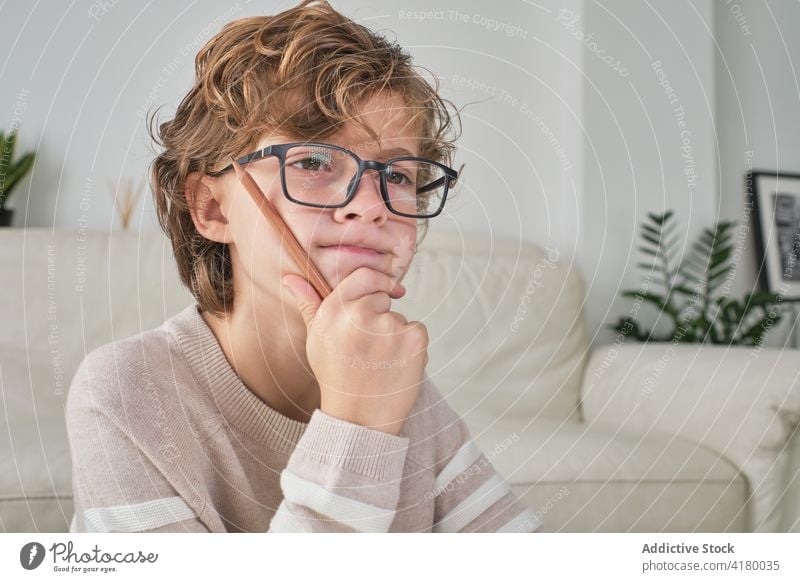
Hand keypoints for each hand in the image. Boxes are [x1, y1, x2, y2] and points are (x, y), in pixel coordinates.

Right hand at [282, 267, 428, 435]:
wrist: (359, 419)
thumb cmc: (337, 378)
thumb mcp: (317, 340)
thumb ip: (309, 305)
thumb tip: (291, 278)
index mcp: (334, 311)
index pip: (363, 276)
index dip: (376, 283)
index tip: (386, 292)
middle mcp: (359, 314)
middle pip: (383, 298)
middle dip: (381, 317)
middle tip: (368, 350)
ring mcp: (388, 325)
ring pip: (399, 318)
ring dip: (395, 335)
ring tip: (379, 363)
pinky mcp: (413, 338)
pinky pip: (417, 330)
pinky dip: (412, 346)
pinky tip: (396, 366)